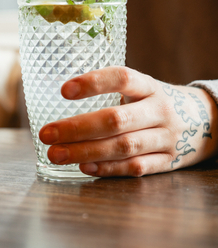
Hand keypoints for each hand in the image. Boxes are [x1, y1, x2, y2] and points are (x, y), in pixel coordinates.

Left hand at [39, 67, 217, 176]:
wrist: (205, 121)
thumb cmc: (153, 102)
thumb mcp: (139, 89)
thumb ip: (109, 91)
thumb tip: (57, 97)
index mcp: (149, 86)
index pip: (122, 78)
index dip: (93, 83)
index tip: (63, 90)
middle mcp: (159, 110)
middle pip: (116, 119)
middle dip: (77, 128)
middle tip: (46, 134)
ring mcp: (166, 138)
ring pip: (123, 146)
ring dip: (85, 152)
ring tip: (55, 154)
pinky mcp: (168, 162)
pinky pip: (137, 167)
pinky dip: (108, 169)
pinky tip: (84, 167)